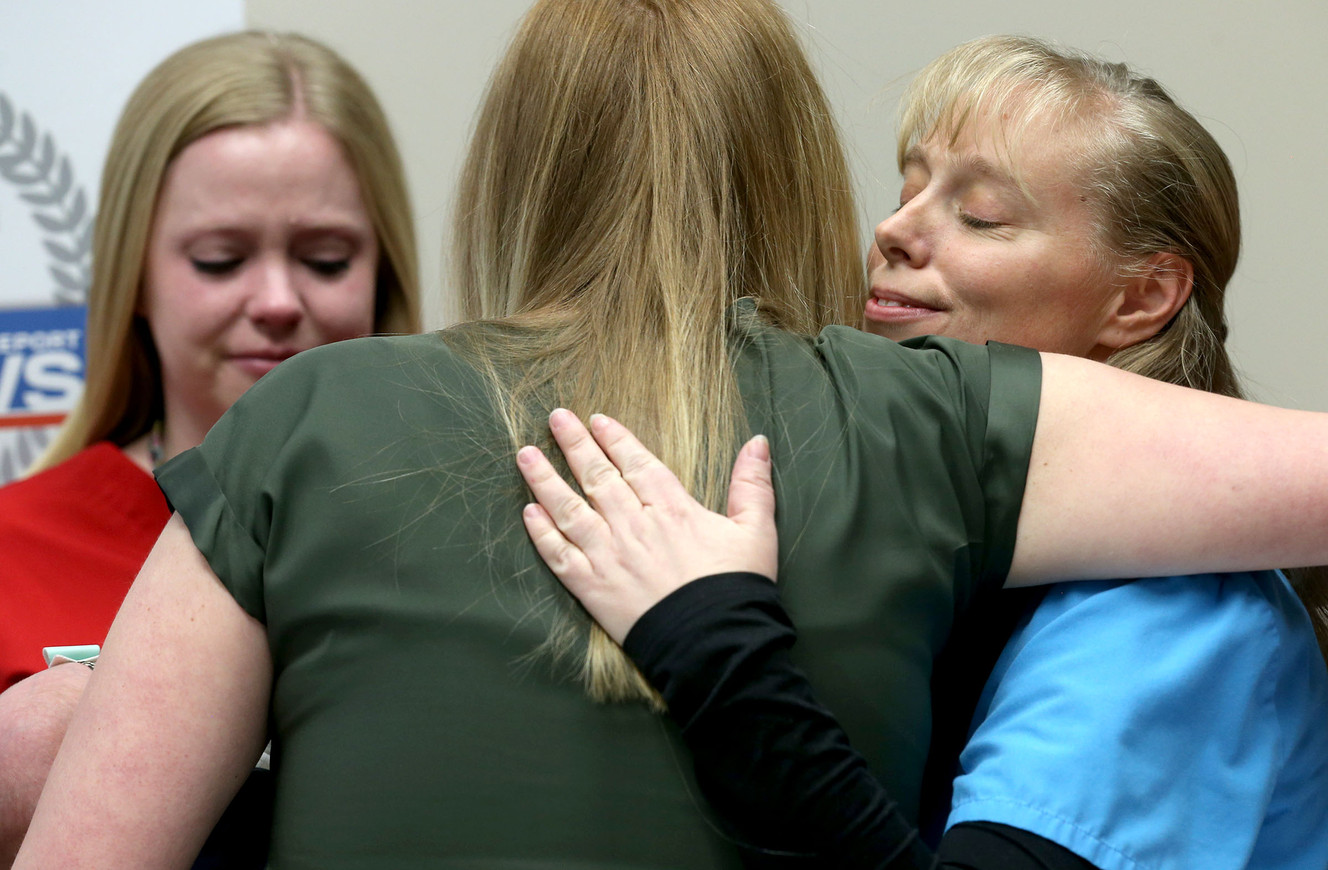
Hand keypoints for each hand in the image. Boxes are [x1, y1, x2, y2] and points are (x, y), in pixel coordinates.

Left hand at [518, 409, 776, 643]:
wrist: (715, 644)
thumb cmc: (738, 588)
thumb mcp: (756, 530)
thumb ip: (752, 484)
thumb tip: (757, 441)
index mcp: (672, 509)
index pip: (636, 463)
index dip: (616, 439)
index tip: (597, 420)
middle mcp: (634, 525)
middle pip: (597, 477)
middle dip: (574, 445)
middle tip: (555, 418)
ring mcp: (608, 556)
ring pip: (569, 509)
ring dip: (545, 480)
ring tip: (525, 455)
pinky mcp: (593, 588)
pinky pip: (559, 555)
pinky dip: (541, 533)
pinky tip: (529, 513)